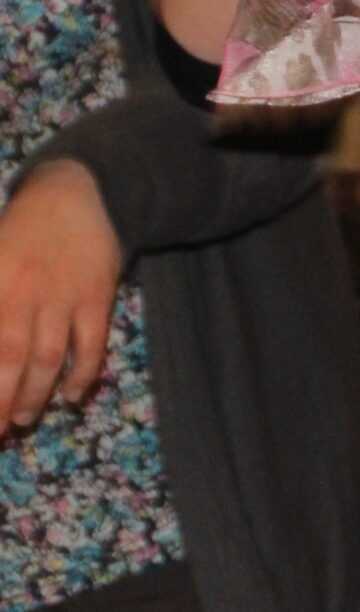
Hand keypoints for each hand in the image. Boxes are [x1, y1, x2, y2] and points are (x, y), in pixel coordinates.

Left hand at [0, 162, 121, 431]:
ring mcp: (64, 296)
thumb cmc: (20, 230)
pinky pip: (92, 343)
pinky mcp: (98, 296)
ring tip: (24, 419)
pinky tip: (73, 395)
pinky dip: (84, 374)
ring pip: (49, 357)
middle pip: (9, 358)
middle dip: (1, 400)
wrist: (77, 193)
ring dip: (36, 394)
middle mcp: (24, 293)